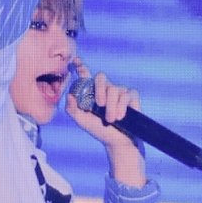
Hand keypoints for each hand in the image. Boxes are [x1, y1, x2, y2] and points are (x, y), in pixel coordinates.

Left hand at [66, 58, 145, 186]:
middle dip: (100, 90)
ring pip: (114, 89)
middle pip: (101, 77)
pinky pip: (127, 94)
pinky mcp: (131, 96)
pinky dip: (122, 106)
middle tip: (100, 105)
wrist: (117, 141)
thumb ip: (72, 109)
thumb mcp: (82, 121)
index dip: (80, 66)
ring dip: (112, 106)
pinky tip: (121, 116)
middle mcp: (105, 88)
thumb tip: (70, 95)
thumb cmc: (99, 131)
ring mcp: (119, 91)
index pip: (85, 74)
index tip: (75, 60)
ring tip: (111, 120)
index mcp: (91, 92)